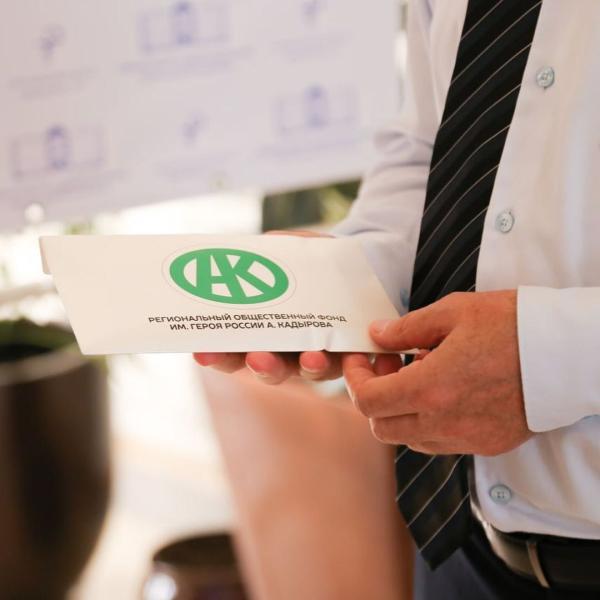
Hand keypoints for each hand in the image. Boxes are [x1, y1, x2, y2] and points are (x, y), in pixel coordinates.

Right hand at [194, 230, 339, 383]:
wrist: (351, 270)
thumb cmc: (309, 264)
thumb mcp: (288, 254)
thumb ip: (267, 256)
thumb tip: (245, 252)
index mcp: (261, 332)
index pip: (233, 351)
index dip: (217, 355)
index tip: (202, 353)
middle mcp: (284, 351)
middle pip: (266, 368)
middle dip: (259, 365)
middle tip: (254, 358)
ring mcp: (314, 356)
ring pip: (305, 372)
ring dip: (306, 367)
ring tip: (309, 358)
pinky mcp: (345, 355)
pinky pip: (338, 365)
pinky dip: (333, 361)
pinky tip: (329, 353)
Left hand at [343, 291, 532, 455]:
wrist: (566, 351)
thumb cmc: (512, 325)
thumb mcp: (453, 312)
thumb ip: (406, 328)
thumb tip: (377, 335)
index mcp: (430, 387)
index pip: (367, 401)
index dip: (353, 379)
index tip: (360, 359)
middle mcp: (444, 422)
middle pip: (380, 427)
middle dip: (373, 395)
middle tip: (389, 364)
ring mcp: (466, 438)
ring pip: (408, 438)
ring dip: (400, 411)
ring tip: (419, 374)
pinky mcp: (486, 444)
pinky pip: (439, 443)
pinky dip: (427, 422)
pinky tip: (443, 392)